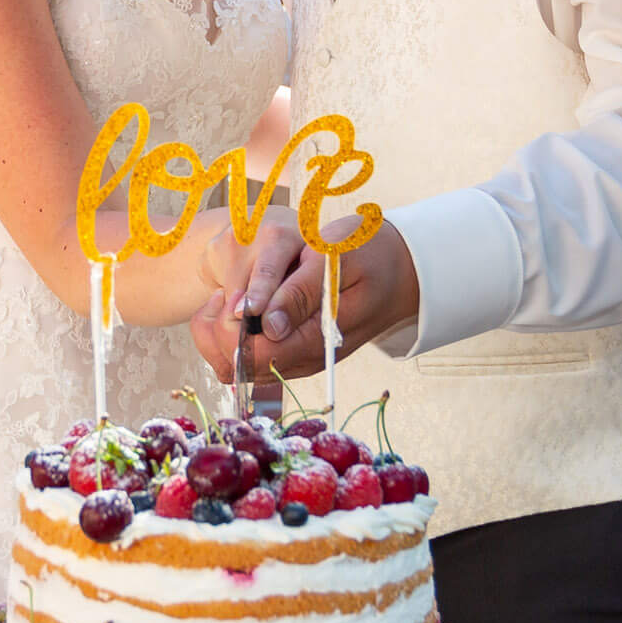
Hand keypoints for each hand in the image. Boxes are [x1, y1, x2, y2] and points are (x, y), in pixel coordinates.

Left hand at [192, 217, 420, 382]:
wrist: (403, 269)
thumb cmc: (369, 254)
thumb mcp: (336, 260)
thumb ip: (300, 292)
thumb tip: (266, 324)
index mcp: (316, 341)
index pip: (252, 356)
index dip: (229, 330)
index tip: (232, 296)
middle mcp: (303, 359)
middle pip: (235, 368)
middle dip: (218, 332)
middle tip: (224, 293)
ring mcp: (297, 358)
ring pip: (235, 367)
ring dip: (221, 333)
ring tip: (231, 295)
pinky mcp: (292, 351)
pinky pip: (247, 357)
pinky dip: (232, 333)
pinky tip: (242, 303)